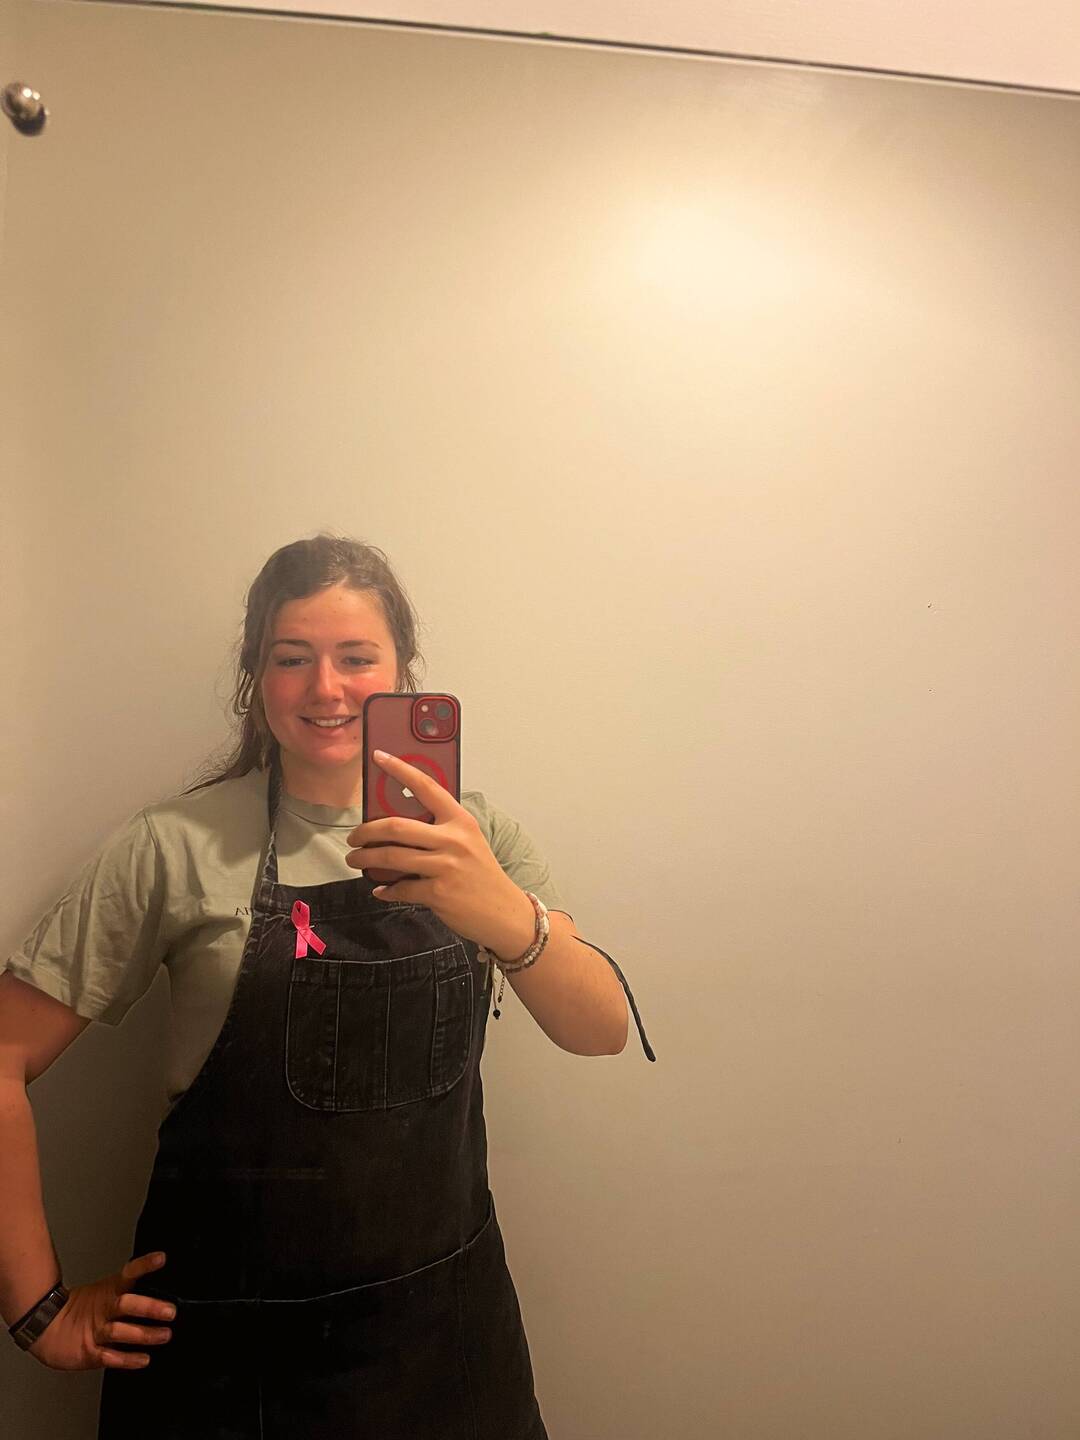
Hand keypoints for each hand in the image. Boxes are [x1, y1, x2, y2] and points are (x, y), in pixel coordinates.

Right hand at [27, 1251, 174, 1370]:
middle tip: (170, 1311)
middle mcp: (104, 1309)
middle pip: (126, 1304)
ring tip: (164, 1335)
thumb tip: (160, 1294)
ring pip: (120, 1331)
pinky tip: (143, 1359)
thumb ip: (130, 1293)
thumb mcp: (104, 1292)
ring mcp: (96, 1331)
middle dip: (149, 1307)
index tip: (161, 1259)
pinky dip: (127, 1359)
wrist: (45, 1326)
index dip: (144, 1265)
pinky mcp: (89, 1352)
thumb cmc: (81, 1308)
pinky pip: (109, 1356)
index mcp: (109, 1290)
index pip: (129, 1273)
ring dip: (143, 1334)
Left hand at [345, 752, 532, 954]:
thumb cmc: (482, 875)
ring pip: (391, 857)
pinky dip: (386, 889)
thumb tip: (398, 822)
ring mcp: (446, 866)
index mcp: (460, 821)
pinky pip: (400, 888)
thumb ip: (441, 828)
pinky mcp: (438, 892)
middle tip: (354, 836)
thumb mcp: (469, 841)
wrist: (504, 913)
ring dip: (366, 859)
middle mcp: (453, 840)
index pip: (426, 786)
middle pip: (396, 826)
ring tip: (356, 859)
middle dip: (366, 831)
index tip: (380, 756)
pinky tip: (381, 889)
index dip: (400, 769)